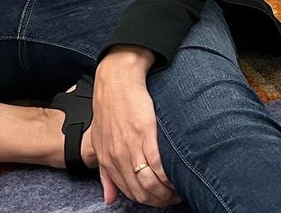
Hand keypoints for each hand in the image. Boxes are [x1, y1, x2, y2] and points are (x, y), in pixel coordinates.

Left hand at [91, 47, 180, 207]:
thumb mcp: (101, 143)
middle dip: (160, 199)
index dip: (149, 200)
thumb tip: (110, 199)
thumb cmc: (111, 109)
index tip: (162, 198)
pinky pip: (159, 164)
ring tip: (180, 188)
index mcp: (108, 161)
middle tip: (175, 196)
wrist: (116, 80)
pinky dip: (170, 175)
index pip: (131, 193)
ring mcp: (132, 146)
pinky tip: (179, 174)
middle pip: (142, 192)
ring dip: (168, 191)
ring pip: (151, 182)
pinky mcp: (145, 133)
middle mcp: (119, 157)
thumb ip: (106, 173)